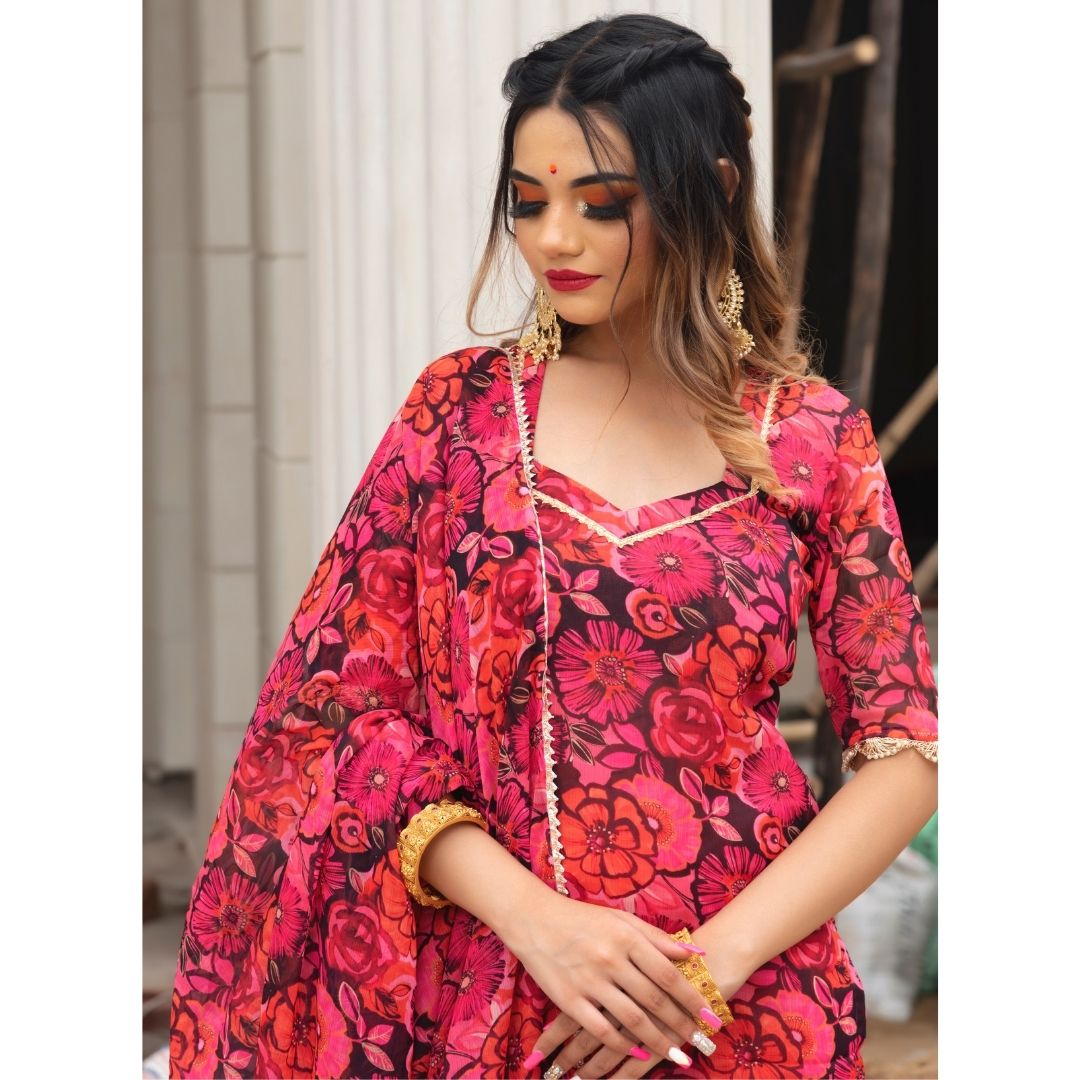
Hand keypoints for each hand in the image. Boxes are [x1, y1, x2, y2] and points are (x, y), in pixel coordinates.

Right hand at [503, 893, 719, 1069]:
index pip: (668, 973)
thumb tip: (695, 952)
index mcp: (626, 937)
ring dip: (659, 1041)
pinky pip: (601, 1029)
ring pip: (632, 1019)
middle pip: (655, 999)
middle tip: (702, 1041)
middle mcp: (610, 959)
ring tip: (678, 1055)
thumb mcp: (621, 919)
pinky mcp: (568, 999)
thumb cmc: (581, 918)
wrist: (534, 919)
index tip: (712, 1015)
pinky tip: (638, 1054)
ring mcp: (589, 981)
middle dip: (682, 1024)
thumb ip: (657, 937)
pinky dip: (622, 1045)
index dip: (692, 997)